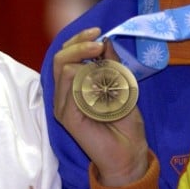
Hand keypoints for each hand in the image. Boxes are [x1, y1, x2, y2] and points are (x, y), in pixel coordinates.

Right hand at [52, 27, 149, 186]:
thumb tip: (106, 42)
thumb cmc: (125, 126)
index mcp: (72, 88)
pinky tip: (103, 85)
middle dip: (78, 45)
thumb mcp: (122, 89)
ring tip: (105, 65)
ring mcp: (63, 106)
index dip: (79, 40)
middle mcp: (63, 96)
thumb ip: (112, 68)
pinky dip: (89, 79)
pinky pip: (72, 87)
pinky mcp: (68, 116)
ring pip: (64, 69)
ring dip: (86, 60)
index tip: (99, 33)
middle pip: (60, 59)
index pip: (66, 56)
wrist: (129, 156)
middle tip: (98, 43)